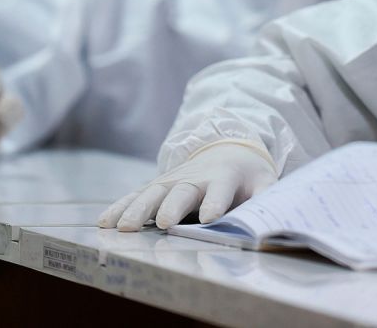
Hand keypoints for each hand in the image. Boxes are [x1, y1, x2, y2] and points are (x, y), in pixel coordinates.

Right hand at [98, 141, 277, 231]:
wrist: (230, 148)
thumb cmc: (249, 175)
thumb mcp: (266, 183)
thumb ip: (268, 201)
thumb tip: (272, 223)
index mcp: (225, 177)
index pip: (221, 190)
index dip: (216, 203)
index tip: (210, 218)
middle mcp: (196, 176)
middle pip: (182, 190)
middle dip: (172, 206)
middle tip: (165, 222)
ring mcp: (173, 179)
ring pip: (152, 192)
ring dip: (138, 209)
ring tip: (123, 228)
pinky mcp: (158, 184)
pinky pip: (136, 195)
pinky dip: (120, 207)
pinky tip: (105, 222)